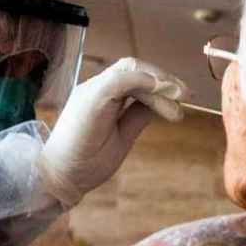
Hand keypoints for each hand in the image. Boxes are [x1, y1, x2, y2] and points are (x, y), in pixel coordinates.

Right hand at [40, 58, 187, 206]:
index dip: (160, 82)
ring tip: (178, 100)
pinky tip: (160, 92)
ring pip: (129, 69)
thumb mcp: (123, 135)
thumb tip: (163, 102)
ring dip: (158, 83)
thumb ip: (138, 115)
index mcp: (102, 95)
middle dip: (163, 79)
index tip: (182, 97)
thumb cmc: (86, 161)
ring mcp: (90, 91)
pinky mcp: (89, 100)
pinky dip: (142, 82)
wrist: (59, 179)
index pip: (135, 75)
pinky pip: (118, 80)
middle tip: (186, 95)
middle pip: (134, 67)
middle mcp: (95, 88)